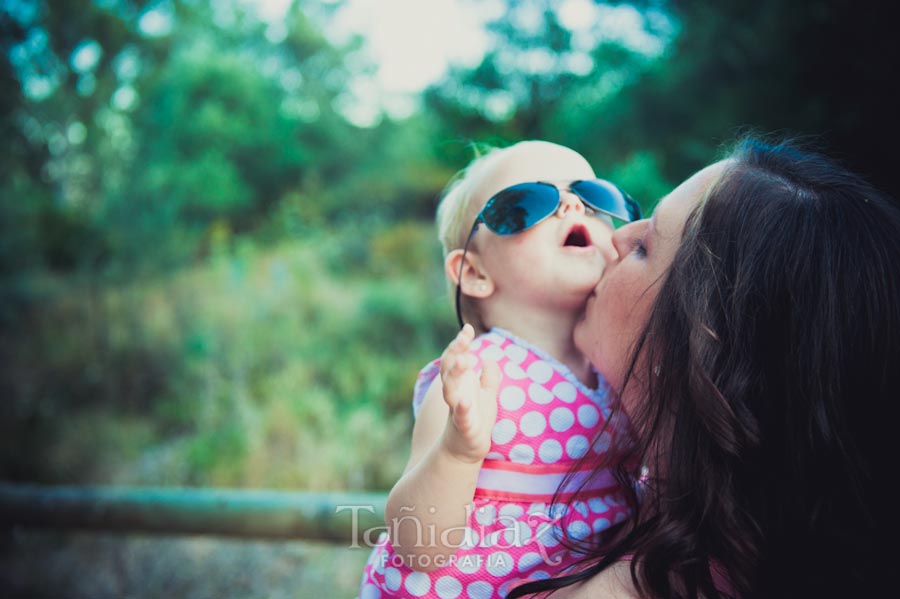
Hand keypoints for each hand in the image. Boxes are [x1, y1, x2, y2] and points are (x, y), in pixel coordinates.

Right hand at [439, 324, 500, 463]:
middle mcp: (454, 394)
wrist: (467, 449)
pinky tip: (466, 400)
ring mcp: (456, 410)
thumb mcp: (487, 394)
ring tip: (465, 361)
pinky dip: (462, 408)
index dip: (459, 344)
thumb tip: (489, 358)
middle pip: (449, 370)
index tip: (468, 329)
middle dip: (455, 353)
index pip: (455, 359)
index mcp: (460, 384)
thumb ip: (488, 376)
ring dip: (456, 375)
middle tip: (464, 339)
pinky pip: (461, 416)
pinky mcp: (463, 427)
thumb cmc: (477, 419)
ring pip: (450, 390)